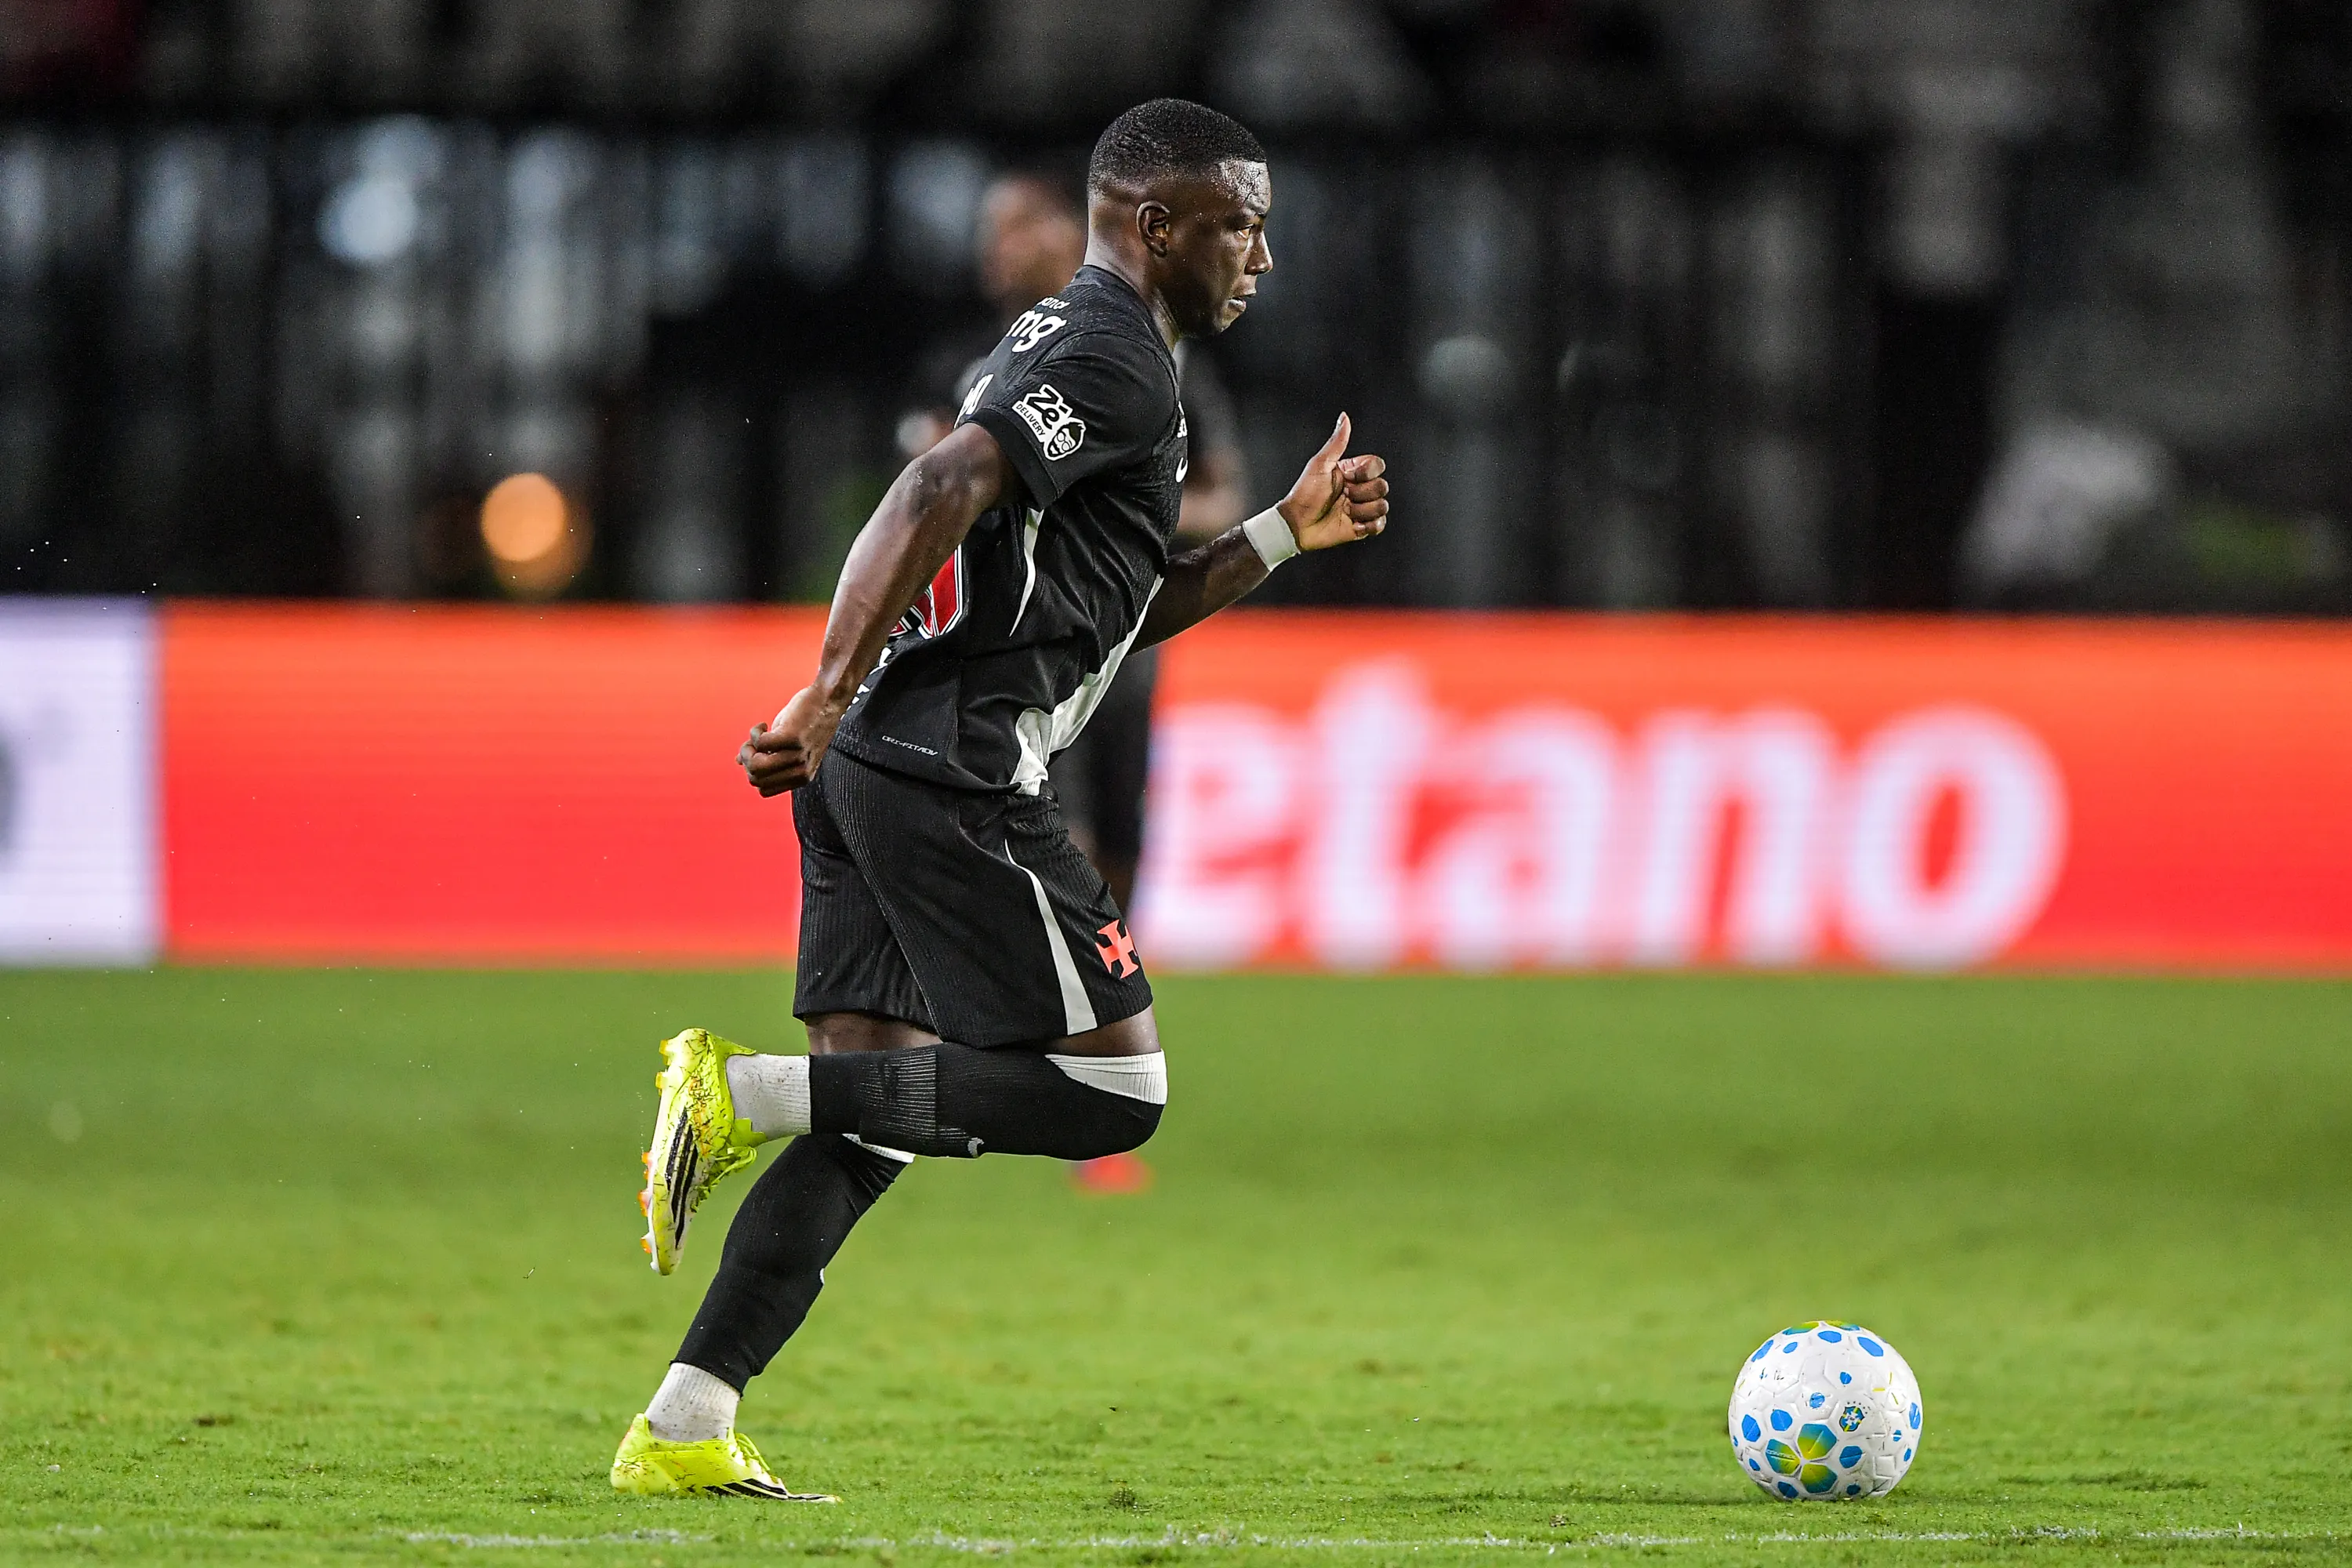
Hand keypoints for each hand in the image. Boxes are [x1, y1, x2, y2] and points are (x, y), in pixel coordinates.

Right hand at [738, 686, 841, 797]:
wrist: (827, 700)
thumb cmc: (806, 722)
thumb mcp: (786, 745)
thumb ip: (767, 758)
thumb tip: (738, 762)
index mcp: (802, 778)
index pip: (764, 790)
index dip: (753, 773)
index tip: (756, 754)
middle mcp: (802, 771)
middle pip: (756, 779)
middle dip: (746, 760)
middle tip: (752, 742)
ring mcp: (797, 755)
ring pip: (755, 765)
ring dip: (748, 747)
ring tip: (756, 734)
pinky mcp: (792, 738)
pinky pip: (759, 743)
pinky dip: (755, 733)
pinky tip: (763, 725)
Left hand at [1276, 414, 1388, 551]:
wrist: (1297, 524)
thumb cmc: (1304, 494)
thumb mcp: (1319, 465)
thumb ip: (1336, 442)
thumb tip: (1344, 417)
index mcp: (1351, 472)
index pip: (1377, 465)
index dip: (1366, 473)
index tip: (1347, 477)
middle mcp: (1359, 488)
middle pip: (1382, 486)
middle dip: (1362, 493)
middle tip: (1343, 496)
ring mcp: (1361, 508)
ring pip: (1382, 505)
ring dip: (1362, 510)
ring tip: (1344, 511)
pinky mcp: (1362, 527)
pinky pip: (1380, 524)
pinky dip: (1369, 524)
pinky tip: (1353, 523)